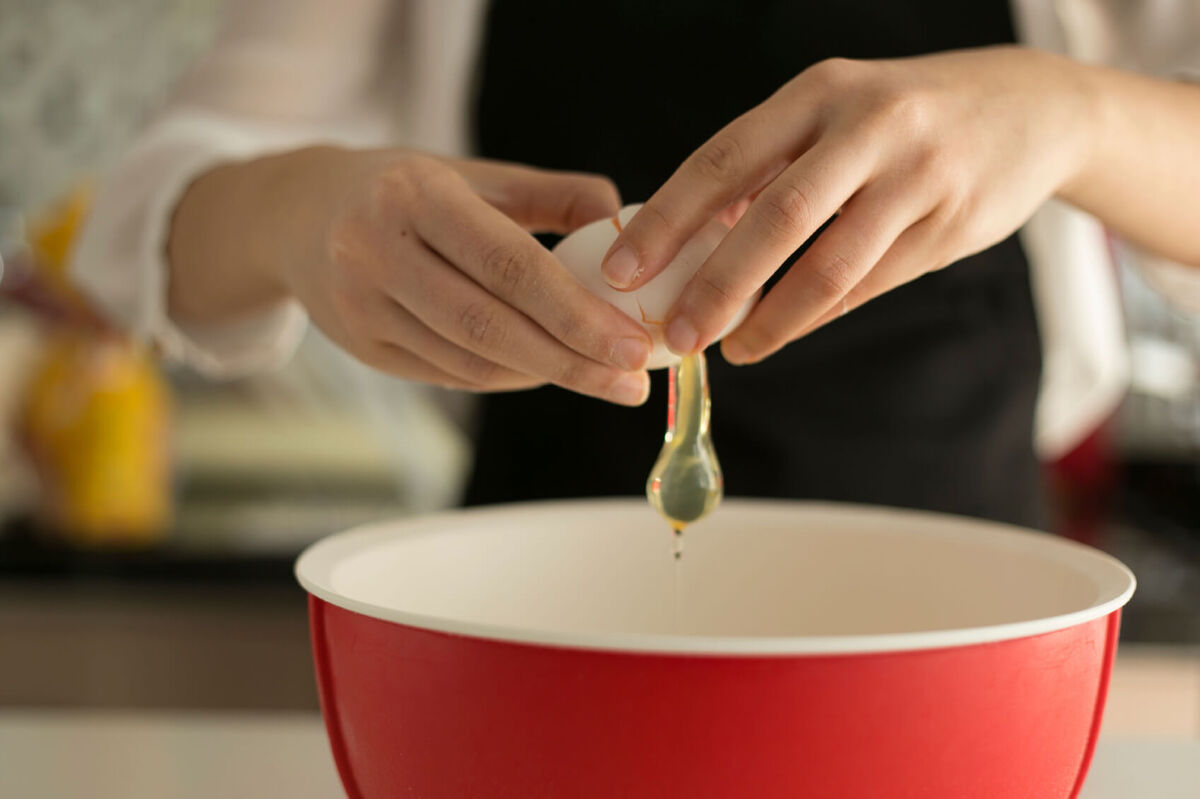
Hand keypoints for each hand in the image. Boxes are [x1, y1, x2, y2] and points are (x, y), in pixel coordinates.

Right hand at [281, 149, 652, 403]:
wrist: (297, 215)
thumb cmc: (404, 190)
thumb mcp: (470, 174)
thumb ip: (549, 195)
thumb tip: (623, 220)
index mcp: (415, 196)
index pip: (508, 264)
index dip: (576, 311)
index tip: (632, 342)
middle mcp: (377, 251)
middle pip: (490, 325)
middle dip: (572, 360)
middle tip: (631, 382)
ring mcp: (361, 306)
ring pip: (470, 360)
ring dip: (544, 375)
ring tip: (602, 378)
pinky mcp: (361, 347)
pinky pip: (449, 375)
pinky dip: (506, 377)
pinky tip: (546, 370)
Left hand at [601, 47, 1100, 362]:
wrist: (1033, 107)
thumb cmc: (905, 116)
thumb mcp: (835, 111)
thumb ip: (771, 165)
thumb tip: (691, 236)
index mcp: (820, 91)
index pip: (724, 159)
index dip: (667, 219)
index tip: (623, 269)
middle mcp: (869, 127)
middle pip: (777, 218)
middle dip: (716, 284)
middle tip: (676, 334)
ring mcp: (918, 177)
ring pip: (830, 265)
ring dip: (771, 318)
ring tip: (731, 348)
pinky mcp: (951, 226)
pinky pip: (869, 285)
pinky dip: (817, 316)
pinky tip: (781, 332)